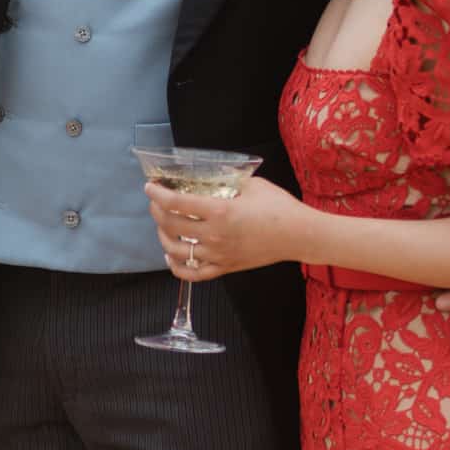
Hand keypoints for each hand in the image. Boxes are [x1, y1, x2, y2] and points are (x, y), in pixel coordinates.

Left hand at [145, 174, 305, 278]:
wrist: (299, 235)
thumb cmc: (279, 208)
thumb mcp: (252, 185)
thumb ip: (229, 180)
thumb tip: (213, 176)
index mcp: (220, 211)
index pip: (177, 203)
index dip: (158, 194)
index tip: (150, 187)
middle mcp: (214, 235)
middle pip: (171, 225)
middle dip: (157, 211)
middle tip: (156, 201)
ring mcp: (218, 255)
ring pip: (176, 250)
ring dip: (162, 236)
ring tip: (163, 226)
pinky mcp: (225, 267)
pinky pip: (193, 274)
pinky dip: (177, 267)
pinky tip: (171, 256)